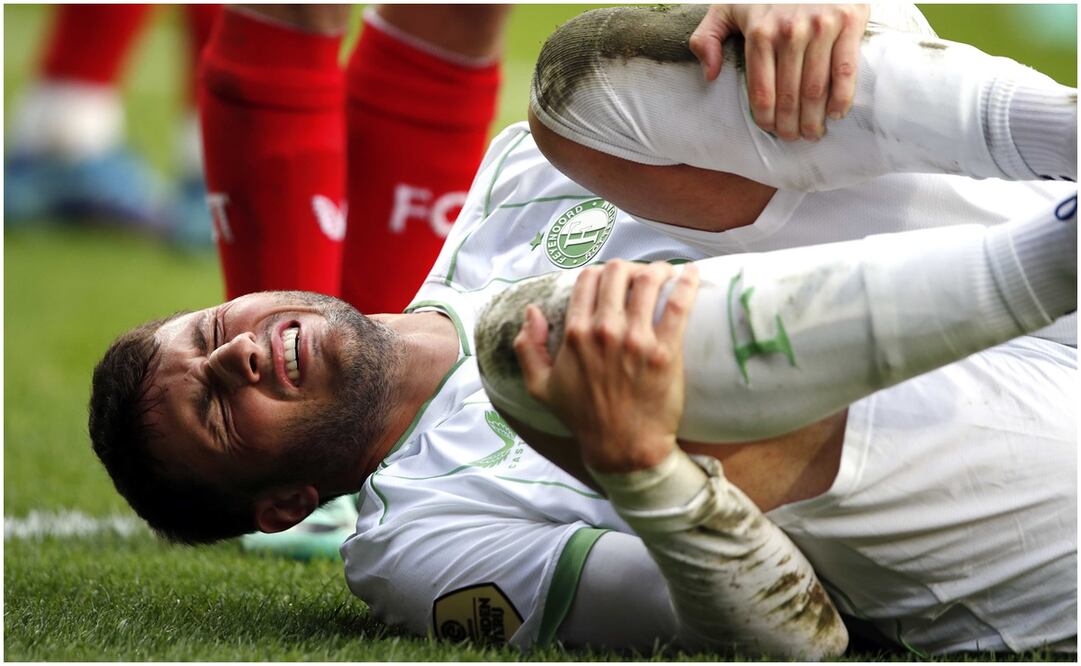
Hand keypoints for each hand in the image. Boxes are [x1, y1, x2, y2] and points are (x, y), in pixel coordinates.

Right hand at [513, 261, 699, 473]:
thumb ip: (527, 348)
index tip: (612, 280)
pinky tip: (690, 273)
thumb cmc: (583, 418)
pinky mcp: (665, 351)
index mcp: (575, 334)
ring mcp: (636, 340)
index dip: (600, 273)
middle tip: (640, 276)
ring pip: (648, 281)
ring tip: (665, 273)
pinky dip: (686, 283)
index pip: (588, 279)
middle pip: (618, 272)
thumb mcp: (540, 387)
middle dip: (628, 268)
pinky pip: (679, 304)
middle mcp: (604, 331)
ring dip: (657, 270)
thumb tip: (531, 311)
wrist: (622, 448)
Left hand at [689, 4, 869, 140]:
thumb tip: (711, 74)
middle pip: (789, 96)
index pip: (761, 91)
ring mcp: (821, 27)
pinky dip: (842, 98)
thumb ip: (708, 37)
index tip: (769, 130)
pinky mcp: (849, 21)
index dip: (765, 118)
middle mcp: (789, 32)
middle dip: (790, 125)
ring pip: (816, 89)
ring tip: (813, 132)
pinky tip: (836, 114)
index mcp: (759, 33)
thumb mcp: (727, 6)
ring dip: (814, 119)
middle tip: (793, 138)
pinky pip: (846, 70)